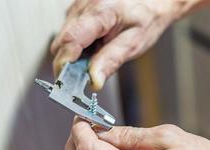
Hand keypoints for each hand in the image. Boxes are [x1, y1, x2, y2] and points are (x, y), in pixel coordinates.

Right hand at [51, 0, 182, 89]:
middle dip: (68, 62)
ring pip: (63, 38)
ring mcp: (79, 5)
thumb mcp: (133, 43)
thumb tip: (93, 81)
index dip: (64, 63)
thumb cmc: (147, 16)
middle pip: (61, 41)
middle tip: (84, 75)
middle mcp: (84, 5)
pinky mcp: (79, 9)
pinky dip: (78, 44)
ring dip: (73, 53)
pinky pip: (69, 31)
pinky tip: (94, 45)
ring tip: (96, 55)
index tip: (65, 82)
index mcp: (99, 11)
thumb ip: (111, 61)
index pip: (71, 39)